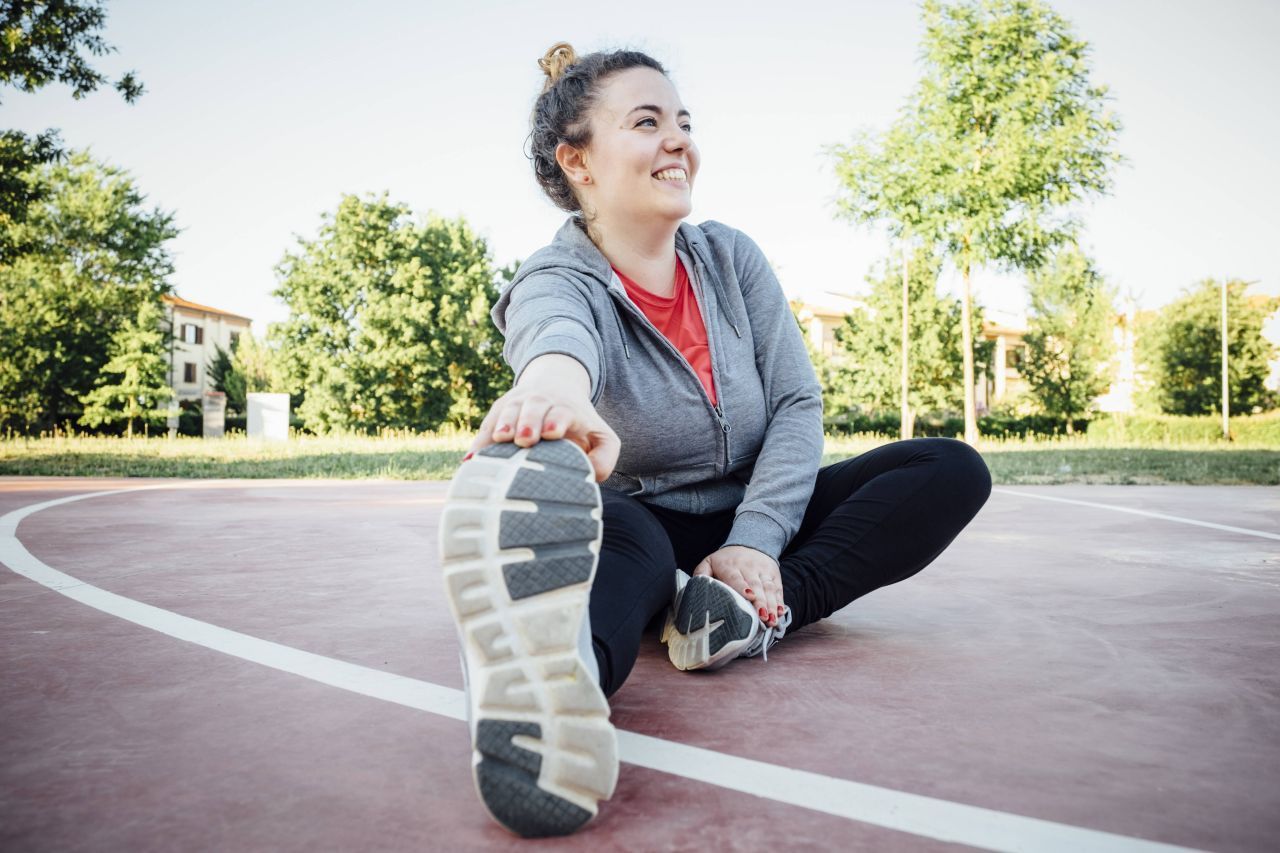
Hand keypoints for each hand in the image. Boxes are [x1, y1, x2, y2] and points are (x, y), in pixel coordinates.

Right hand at [466, 385, 619, 482]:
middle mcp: (541, 402)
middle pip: (533, 408)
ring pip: (508, 411)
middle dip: (528, 421)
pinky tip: (471, 459)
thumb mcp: (602, 437)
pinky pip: (487, 425)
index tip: (552, 432)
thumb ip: (605, 457)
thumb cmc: (581, 424)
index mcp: (567, 408)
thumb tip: (589, 476)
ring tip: (500, 440)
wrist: (556, 387)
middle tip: (524, 439)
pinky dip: (480, 441)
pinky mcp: (499, 411)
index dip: (556, 419)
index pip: (562, 411)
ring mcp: (517, 403)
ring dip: (503, 425)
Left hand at [693, 546, 783, 627]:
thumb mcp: (710, 562)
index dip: (743, 587)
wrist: (750, 542)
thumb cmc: (726, 560)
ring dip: (772, 605)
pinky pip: (778, 589)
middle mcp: (749, 568)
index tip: (749, 597)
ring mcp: (763, 571)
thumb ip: (701, 574)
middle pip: (756, 586)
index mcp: (730, 566)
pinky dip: (780, 601)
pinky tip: (780, 613)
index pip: (736, 578)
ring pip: (768, 589)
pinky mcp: (774, 575)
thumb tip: (697, 586)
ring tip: (772, 620)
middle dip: (761, 602)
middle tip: (763, 617)